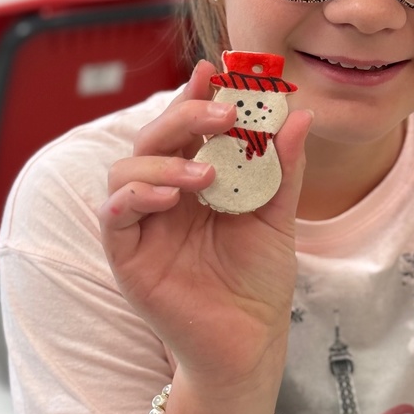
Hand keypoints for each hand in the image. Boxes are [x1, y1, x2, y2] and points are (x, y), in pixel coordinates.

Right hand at [98, 60, 312, 391]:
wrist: (250, 343)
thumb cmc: (258, 282)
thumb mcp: (278, 218)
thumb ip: (283, 169)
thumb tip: (300, 115)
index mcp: (199, 181)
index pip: (190, 128)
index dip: (197, 96)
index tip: (216, 70)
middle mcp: (166, 195)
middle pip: (155, 138)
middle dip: (184, 116)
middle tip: (223, 113)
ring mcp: (144, 224)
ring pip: (127, 168)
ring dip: (164, 160)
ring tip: (207, 175)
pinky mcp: (127, 255)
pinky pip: (113, 213)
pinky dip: (136, 195)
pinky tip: (171, 197)